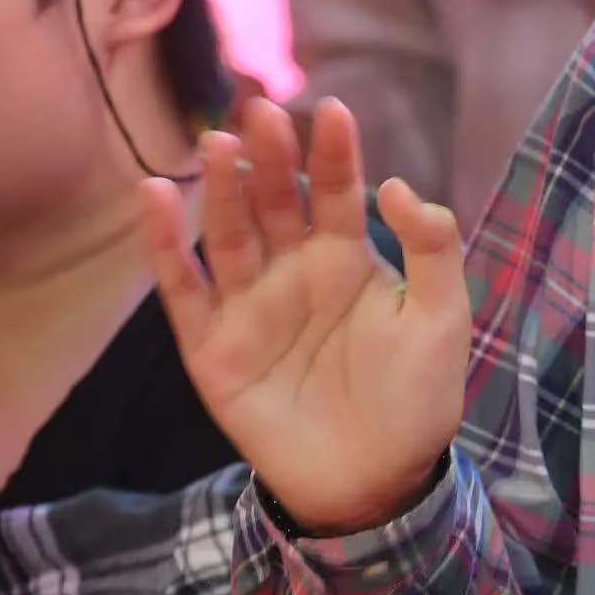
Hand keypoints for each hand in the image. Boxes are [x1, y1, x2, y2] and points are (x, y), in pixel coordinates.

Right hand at [137, 98, 469, 534]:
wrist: (376, 483)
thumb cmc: (416, 399)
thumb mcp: (442, 319)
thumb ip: (432, 249)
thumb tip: (398, 186)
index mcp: (347, 260)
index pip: (337, 192)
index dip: (334, 153)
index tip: (332, 111)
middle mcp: (292, 273)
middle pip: (275, 202)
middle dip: (270, 157)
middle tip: (262, 110)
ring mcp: (249, 307)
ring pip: (228, 234)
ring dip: (219, 189)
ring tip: (216, 144)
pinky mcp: (211, 347)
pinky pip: (182, 289)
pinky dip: (164, 245)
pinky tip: (153, 195)